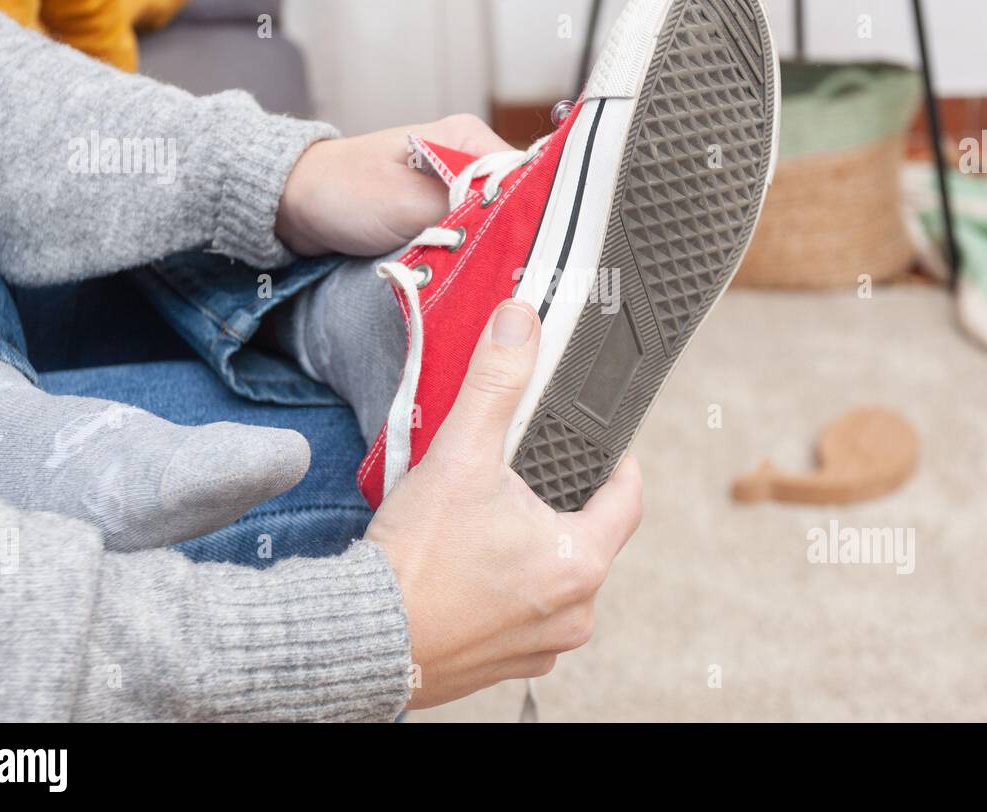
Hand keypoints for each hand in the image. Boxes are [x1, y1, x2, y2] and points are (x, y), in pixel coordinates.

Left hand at [275, 114, 512, 257]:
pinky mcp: (443, 216)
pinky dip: (471, 258)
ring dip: (489, 253)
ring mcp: (457, 189)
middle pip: (517, 204)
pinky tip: (469, 276)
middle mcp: (470, 160)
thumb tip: (515, 223)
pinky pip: (473, 239)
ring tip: (486, 277)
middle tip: (507, 273)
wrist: (295, 206)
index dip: (534, 216)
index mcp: (468, 139)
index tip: (530, 252)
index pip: (529, 176)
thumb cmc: (341, 190)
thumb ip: (464, 208)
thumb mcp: (406, 201)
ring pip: (496, 227)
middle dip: (512, 239)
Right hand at [366, 299, 643, 708]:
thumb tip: (520, 322)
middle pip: (587, 538)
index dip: (617, 465)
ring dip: (530, 550)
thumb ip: (496, 383)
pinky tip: (467, 569)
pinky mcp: (506, 664)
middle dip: (558, 504)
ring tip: (485, 524)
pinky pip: (522, 614)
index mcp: (580, 562)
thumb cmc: (416, 561)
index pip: (627, 499)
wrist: (359, 639)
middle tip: (521, 478)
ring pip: (553, 578)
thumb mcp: (461, 456)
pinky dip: (504, 589)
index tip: (603, 448)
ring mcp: (542, 645)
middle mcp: (575, 611)